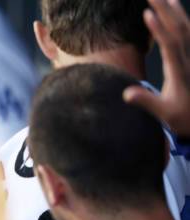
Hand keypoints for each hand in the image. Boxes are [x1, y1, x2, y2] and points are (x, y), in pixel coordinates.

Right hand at [124, 0, 189, 137]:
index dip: (159, 30)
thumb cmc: (184, 118)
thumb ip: (147, 102)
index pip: (170, 46)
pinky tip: (177, 11)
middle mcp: (189, 60)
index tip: (148, 14)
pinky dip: (182, 20)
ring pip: (186, 28)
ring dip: (175, 11)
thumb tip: (127, 94)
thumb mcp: (165, 115)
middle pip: (178, 29)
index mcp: (180, 72)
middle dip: (165, 10)